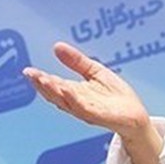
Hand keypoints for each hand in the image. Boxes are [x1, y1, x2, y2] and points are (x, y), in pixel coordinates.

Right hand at [23, 41, 148, 137]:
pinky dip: (74, 100)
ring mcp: (87, 110)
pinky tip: (67, 91)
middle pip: (56, 94)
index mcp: (74, 93)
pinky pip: (84, 108)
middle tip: (31, 74)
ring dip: (54, 91)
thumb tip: (57, 46)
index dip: (41, 79)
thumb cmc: (116, 96)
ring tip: (43, 80)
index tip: (28, 71)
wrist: (136, 116)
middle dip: (42, 85)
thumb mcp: (95, 72)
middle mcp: (77, 103)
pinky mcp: (100, 116)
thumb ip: (77, 61)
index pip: (54, 85)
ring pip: (66, 101)